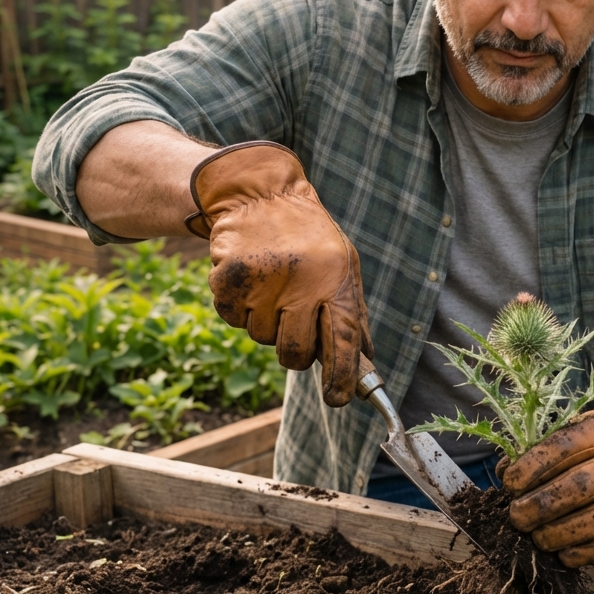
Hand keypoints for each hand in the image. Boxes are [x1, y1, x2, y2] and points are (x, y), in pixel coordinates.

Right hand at [185, 141, 372, 406]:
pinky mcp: (228, 280)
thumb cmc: (309, 238)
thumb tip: (365, 363)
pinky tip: (250, 279)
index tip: (338, 399)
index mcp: (337, 280)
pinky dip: (239, 308)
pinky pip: (232, 320)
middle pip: (295, 354)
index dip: (342, 377)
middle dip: (294, 353)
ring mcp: (263, 282)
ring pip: (261, 338)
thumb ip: (352, 313)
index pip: (342, 341)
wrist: (258, 194)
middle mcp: (302, 282)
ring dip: (265, 322)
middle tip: (293, 324)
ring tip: (272, 285)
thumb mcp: (343, 265)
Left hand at [501, 393, 593, 566]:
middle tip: (516, 517)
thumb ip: (553, 445)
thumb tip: (507, 470)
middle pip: (576, 489)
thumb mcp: (593, 424)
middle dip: (539, 507)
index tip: (510, 483)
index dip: (531, 468)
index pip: (563, 448)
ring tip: (537, 537)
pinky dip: (587, 554)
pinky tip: (565, 553)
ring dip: (558, 534)